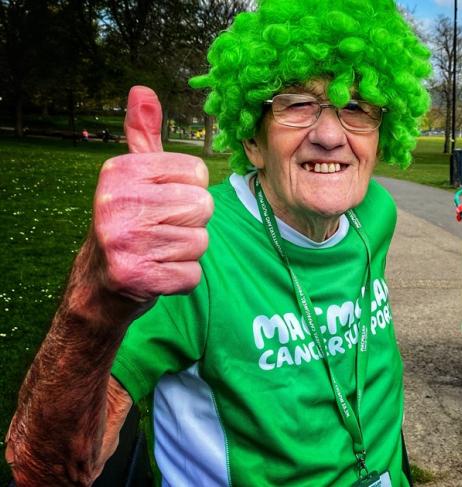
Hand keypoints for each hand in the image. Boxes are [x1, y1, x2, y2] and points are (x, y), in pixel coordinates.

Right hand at [93, 86, 213, 301]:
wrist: (100, 280)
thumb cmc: (129, 220)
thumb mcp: (133, 174)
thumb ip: (143, 134)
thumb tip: (142, 90)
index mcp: (120, 171)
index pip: (197, 173)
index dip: (189, 190)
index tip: (163, 201)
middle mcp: (117, 202)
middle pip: (203, 206)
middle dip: (191, 222)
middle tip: (162, 229)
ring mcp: (124, 241)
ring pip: (200, 242)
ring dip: (187, 251)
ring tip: (159, 250)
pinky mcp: (136, 276)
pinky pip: (192, 274)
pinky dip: (182, 279)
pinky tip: (159, 272)